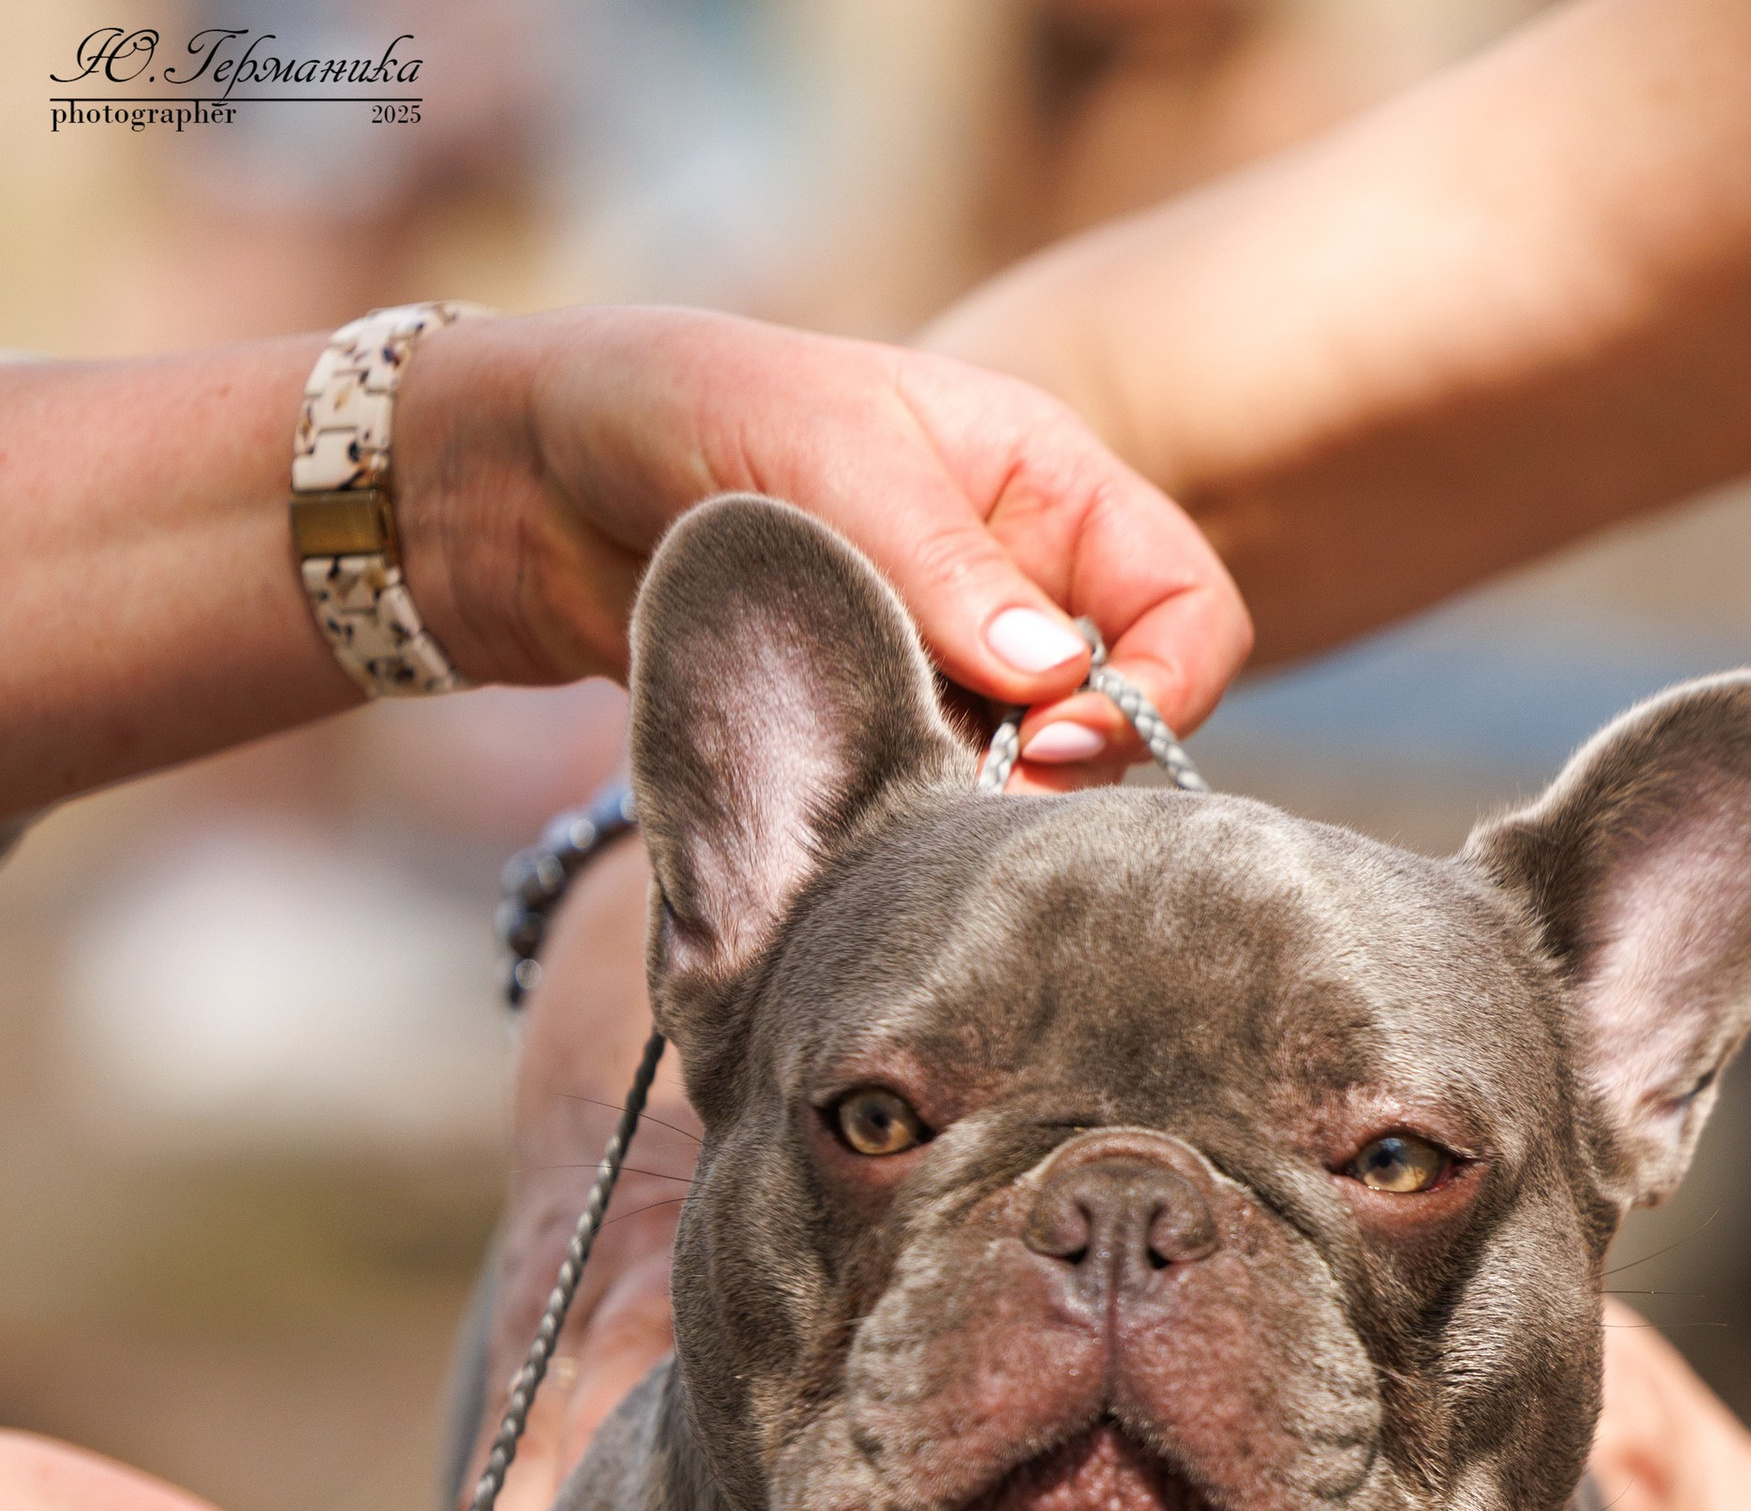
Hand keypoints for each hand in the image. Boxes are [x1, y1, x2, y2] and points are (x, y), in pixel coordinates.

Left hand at [399, 312, 1251, 771]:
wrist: (534, 488)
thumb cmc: (676, 411)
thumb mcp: (820, 449)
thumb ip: (942, 557)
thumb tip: (1053, 672)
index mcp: (1043, 481)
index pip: (1186, 605)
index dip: (1153, 688)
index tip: (1048, 738)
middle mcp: (1021, 580)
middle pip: (1126, 716)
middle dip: (1066, 772)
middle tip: (967, 799)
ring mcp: (955, 668)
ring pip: (1037, 780)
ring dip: (983, 809)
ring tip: (896, 809)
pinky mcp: (889, 736)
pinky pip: (946, 806)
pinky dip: (920, 829)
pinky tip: (861, 829)